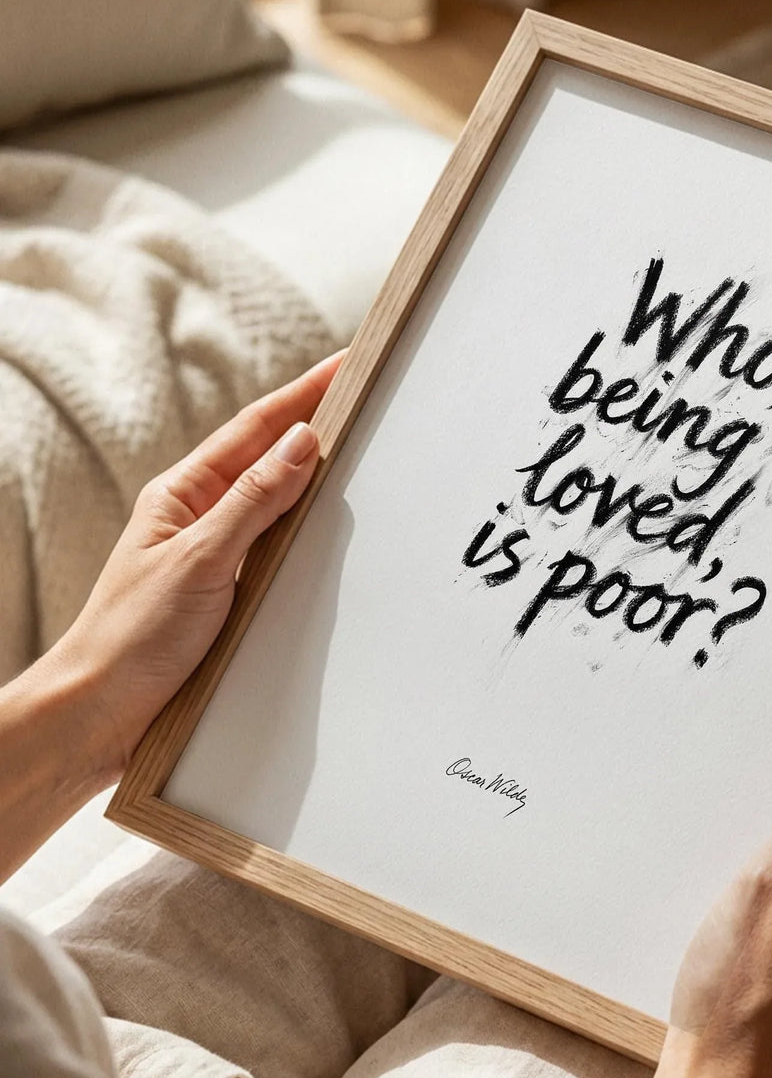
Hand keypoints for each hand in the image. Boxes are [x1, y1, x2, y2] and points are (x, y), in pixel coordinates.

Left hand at [58, 350, 343, 784]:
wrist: (100, 712)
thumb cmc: (132, 636)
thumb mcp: (199, 559)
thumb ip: (253, 500)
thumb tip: (302, 443)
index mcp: (184, 494)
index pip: (256, 428)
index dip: (305, 393)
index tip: (347, 365)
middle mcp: (202, 516)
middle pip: (271, 455)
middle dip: (317, 421)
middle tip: (366, 395)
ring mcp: (218, 552)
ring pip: (279, 500)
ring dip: (317, 473)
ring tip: (362, 447)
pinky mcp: (231, 591)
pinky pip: (280, 545)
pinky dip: (309, 526)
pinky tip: (334, 527)